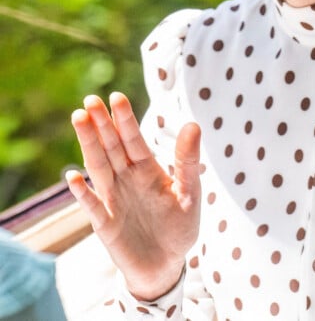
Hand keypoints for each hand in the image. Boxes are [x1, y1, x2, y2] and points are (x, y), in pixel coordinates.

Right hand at [66, 92, 200, 300]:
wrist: (167, 266)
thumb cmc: (179, 226)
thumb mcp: (190, 192)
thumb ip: (188, 161)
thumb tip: (193, 124)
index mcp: (147, 169)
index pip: (133, 139)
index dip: (124, 119)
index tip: (116, 97)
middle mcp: (127, 179)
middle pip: (111, 147)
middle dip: (100, 123)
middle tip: (90, 100)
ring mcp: (114, 199)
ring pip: (98, 167)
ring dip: (88, 145)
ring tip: (78, 119)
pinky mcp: (106, 225)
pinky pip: (93, 206)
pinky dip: (83, 193)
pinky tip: (74, 177)